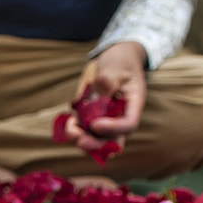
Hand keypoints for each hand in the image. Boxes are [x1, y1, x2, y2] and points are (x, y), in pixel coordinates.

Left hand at [63, 42, 146, 156]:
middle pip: (113, 139)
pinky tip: (69, 123)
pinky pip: (86, 130)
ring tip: (70, 130)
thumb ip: (106, 83)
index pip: (129, 124)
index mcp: (134, 104)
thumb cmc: (120, 61)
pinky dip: (76, 130)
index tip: (95, 124)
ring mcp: (108, 118)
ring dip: (83, 139)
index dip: (113, 129)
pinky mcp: (94, 117)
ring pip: (98, 139)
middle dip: (96, 144)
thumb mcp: (115, 68)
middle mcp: (122, 116)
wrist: (118, 58)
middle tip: (80, 141)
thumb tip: (97, 99)